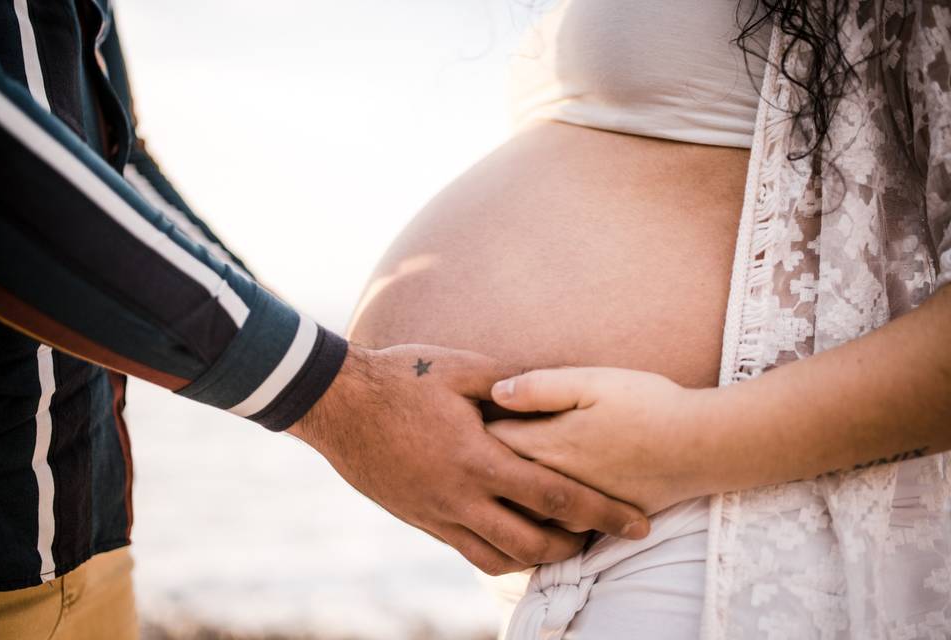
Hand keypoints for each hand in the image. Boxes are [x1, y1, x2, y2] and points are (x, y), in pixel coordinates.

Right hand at [286, 345, 649, 575]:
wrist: (338, 405)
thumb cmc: (400, 378)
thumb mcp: (459, 368)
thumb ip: (511, 381)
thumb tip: (554, 385)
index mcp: (477, 459)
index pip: (555, 496)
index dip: (601, 513)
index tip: (635, 524)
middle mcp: (460, 497)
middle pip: (533, 542)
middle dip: (575, 547)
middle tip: (603, 540)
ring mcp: (437, 514)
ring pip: (499, 557)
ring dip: (537, 557)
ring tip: (563, 544)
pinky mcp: (420, 520)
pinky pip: (468, 551)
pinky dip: (499, 553)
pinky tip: (514, 536)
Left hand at [486, 367, 711, 515]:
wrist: (704, 446)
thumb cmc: (649, 405)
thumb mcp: (593, 380)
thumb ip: (540, 386)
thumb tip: (495, 391)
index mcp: (547, 445)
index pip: (489, 441)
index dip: (470, 427)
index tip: (460, 415)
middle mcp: (556, 482)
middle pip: (499, 481)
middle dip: (480, 465)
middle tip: (464, 450)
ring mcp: (577, 506)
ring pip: (524, 509)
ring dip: (506, 495)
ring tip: (490, 479)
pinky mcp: (600, 517)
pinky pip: (554, 524)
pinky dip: (537, 514)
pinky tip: (535, 501)